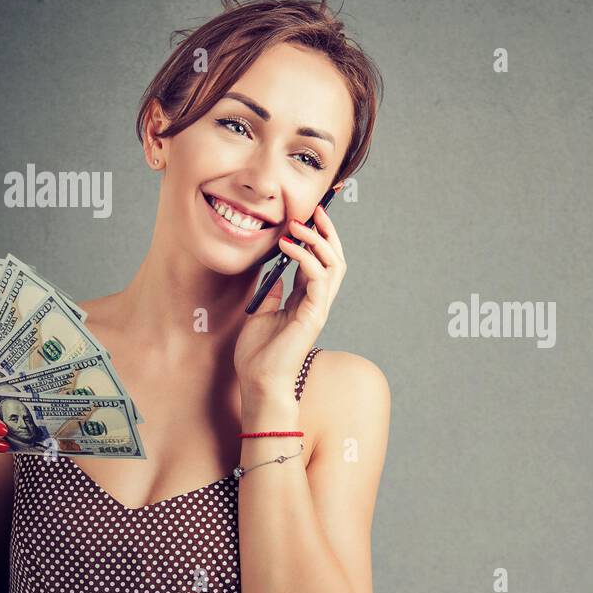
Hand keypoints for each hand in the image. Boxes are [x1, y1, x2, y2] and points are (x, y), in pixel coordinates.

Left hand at [234, 203, 345, 394]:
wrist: (259, 381)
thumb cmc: (258, 354)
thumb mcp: (261, 313)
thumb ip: (272, 294)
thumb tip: (274, 276)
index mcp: (306, 301)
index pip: (320, 263)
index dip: (318, 239)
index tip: (308, 216)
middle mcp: (317, 302)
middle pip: (334, 259)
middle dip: (328, 233)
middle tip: (315, 211)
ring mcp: (318, 309)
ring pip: (333, 265)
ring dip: (317, 241)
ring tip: (298, 225)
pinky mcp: (313, 315)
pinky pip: (319, 279)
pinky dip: (305, 258)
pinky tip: (289, 247)